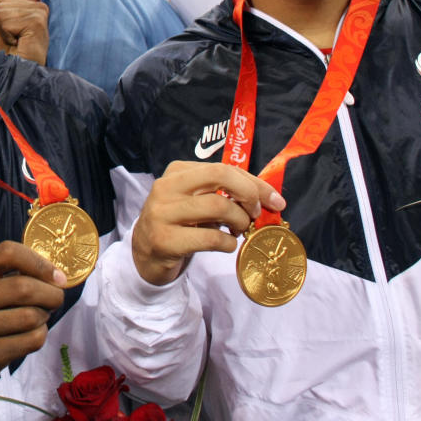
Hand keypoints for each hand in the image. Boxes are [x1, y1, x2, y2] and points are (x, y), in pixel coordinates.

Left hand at [0, 0, 49, 64]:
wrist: (16, 75)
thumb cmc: (6, 55)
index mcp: (32, 7)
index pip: (1, 0)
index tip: (11, 36)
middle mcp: (39, 7)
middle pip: (0, 3)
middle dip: (0, 25)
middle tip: (14, 41)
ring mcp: (39, 13)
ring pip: (1, 11)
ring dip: (3, 32)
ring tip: (17, 43)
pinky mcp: (36, 21)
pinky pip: (4, 21)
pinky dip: (6, 35)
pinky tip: (19, 44)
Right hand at [0, 241, 66, 397]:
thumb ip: (18, 272)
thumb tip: (58, 277)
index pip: (8, 253)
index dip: (39, 262)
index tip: (58, 276)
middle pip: (23, 288)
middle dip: (51, 293)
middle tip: (56, 298)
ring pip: (30, 317)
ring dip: (45, 316)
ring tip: (40, 315)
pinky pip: (31, 340)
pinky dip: (41, 334)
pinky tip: (32, 332)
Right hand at [132, 161, 286, 285]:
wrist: (145, 253)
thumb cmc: (180, 223)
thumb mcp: (196, 200)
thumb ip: (223, 193)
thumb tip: (267, 198)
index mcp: (177, 171)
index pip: (223, 168)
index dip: (255, 183)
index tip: (276, 200)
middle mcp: (167, 187)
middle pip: (219, 176)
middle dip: (248, 193)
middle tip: (255, 214)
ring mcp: (163, 213)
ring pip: (217, 206)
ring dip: (239, 221)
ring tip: (239, 230)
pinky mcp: (165, 240)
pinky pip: (210, 238)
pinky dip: (228, 243)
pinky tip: (227, 245)